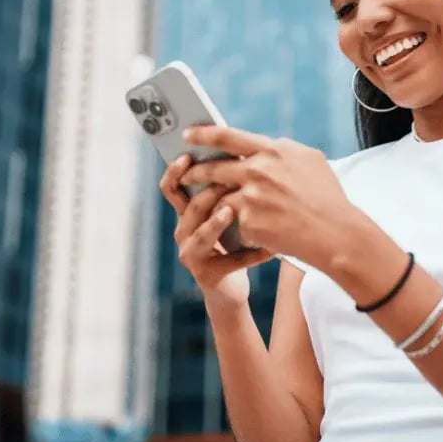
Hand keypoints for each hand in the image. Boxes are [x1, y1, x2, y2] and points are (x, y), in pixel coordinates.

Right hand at [159, 154, 274, 304]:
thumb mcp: (226, 212)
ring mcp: (191, 254)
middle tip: (230, 180)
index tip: (187, 155)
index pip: (172, 187)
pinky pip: (231, 260)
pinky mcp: (206, 274)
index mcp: (186, 213)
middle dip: (209, 192)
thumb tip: (242, 154)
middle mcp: (183, 231)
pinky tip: (270, 250)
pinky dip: (252, 254)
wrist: (231, 286)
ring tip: (233, 210)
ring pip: (202, 232)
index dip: (176, 172)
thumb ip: (226, 189)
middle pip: (190, 206)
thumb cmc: (232, 242)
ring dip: (218, 220)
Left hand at [179, 126, 350, 267]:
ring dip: (208, 201)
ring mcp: (251, 196)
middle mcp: (259, 170)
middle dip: (195, 171)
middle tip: (186, 173)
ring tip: (203, 204)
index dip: (204, 134)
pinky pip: (232, 222)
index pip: (228, 137)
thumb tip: (269, 144)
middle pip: (213, 168)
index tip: (188, 134)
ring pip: (217, 196)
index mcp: (273, 150)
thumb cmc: (327, 198)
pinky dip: (234, 225)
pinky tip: (238, 229)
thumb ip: (284, 151)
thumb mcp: (310, 161)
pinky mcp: (248, 221)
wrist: (335, 233)